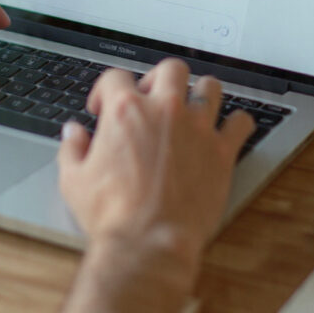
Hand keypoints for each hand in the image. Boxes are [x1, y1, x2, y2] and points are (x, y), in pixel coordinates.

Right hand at [59, 58, 254, 258]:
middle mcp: (164, 110)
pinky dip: (236, 123)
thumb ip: (72, 149)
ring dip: (201, 92)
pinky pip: (240, 123)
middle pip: (170, 69)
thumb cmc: (111, 214)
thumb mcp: (74, 180)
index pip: (116, 77)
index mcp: (125, 111)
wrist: (148, 243)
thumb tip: (73, 133)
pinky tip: (228, 130)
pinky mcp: (221, 152)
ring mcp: (196, 128)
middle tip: (152, 99)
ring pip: (210, 87)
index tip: (103, 106)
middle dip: (159, 79)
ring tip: (193, 107)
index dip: (105, 89)